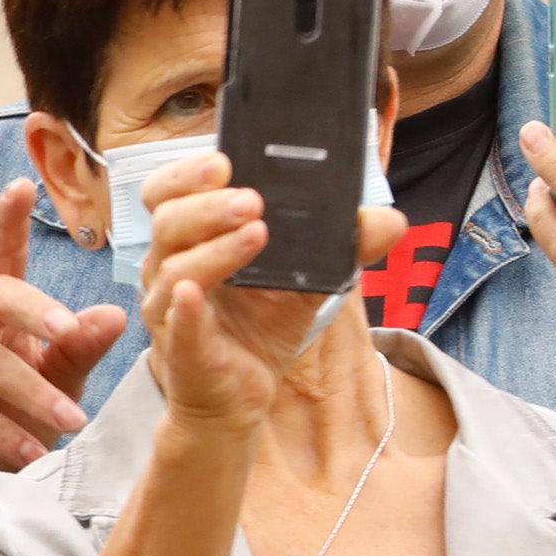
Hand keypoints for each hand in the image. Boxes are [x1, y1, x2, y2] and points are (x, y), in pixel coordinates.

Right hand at [0, 182, 130, 489]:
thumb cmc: (10, 415)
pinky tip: (32, 452)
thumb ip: (79, 350)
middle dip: (32, 309)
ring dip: (32, 394)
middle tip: (67, 328)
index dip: (7, 222)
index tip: (21, 185)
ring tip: (71, 422)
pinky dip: (1, 429)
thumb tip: (113, 313)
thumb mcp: (55, 382)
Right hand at [132, 152, 398, 432]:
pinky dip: (186, 308)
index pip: (167, 195)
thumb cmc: (258, 329)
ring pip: (174, 270)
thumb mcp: (305, 281)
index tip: (225, 160)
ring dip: (214, 249)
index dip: (186, 174)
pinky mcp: (181, 350)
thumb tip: (388, 221)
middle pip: (168, 223)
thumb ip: (339, 249)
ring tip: (258, 233)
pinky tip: (198, 293)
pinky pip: (177, 324)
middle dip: (209, 206)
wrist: (241, 394)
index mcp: (190, 241)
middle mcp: (169, 269)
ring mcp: (169, 310)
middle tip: (254, 200)